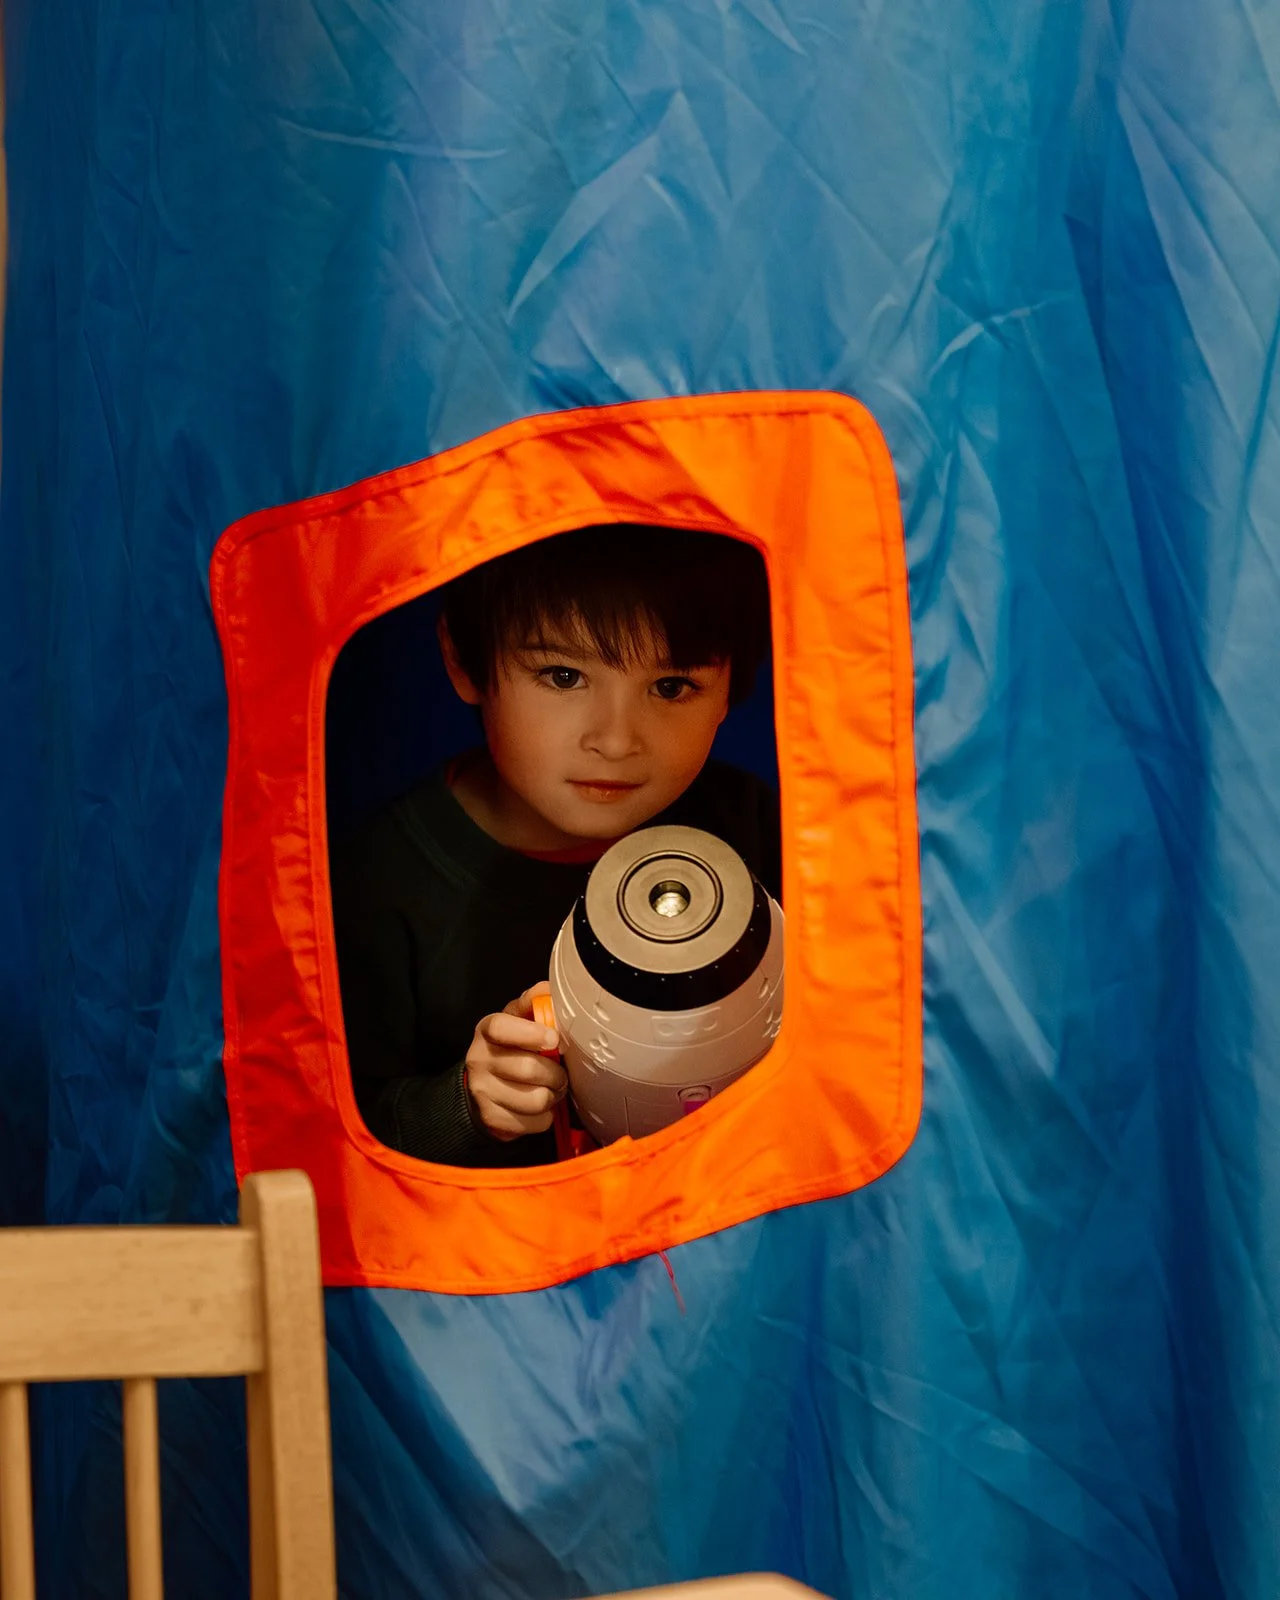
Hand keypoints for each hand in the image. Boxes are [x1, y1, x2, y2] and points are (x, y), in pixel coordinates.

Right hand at [465, 983, 566, 1141]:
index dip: (530, 1033)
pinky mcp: (492, 1118)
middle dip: (555, 1074)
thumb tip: (549, 990)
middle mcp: (479, 1059)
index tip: (553, 1038)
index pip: (502, 1028)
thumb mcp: (517, 1020)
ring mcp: (483, 1091)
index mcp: (487, 1030)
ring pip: (535, 1099)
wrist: (481, 1088)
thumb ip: (533, 1004)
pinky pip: (535, 1122)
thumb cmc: (509, 1049)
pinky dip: (545, 1117)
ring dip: (552, 1096)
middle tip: (561, 1074)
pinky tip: (538, 1107)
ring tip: (550, 1089)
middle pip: (528, 1069)